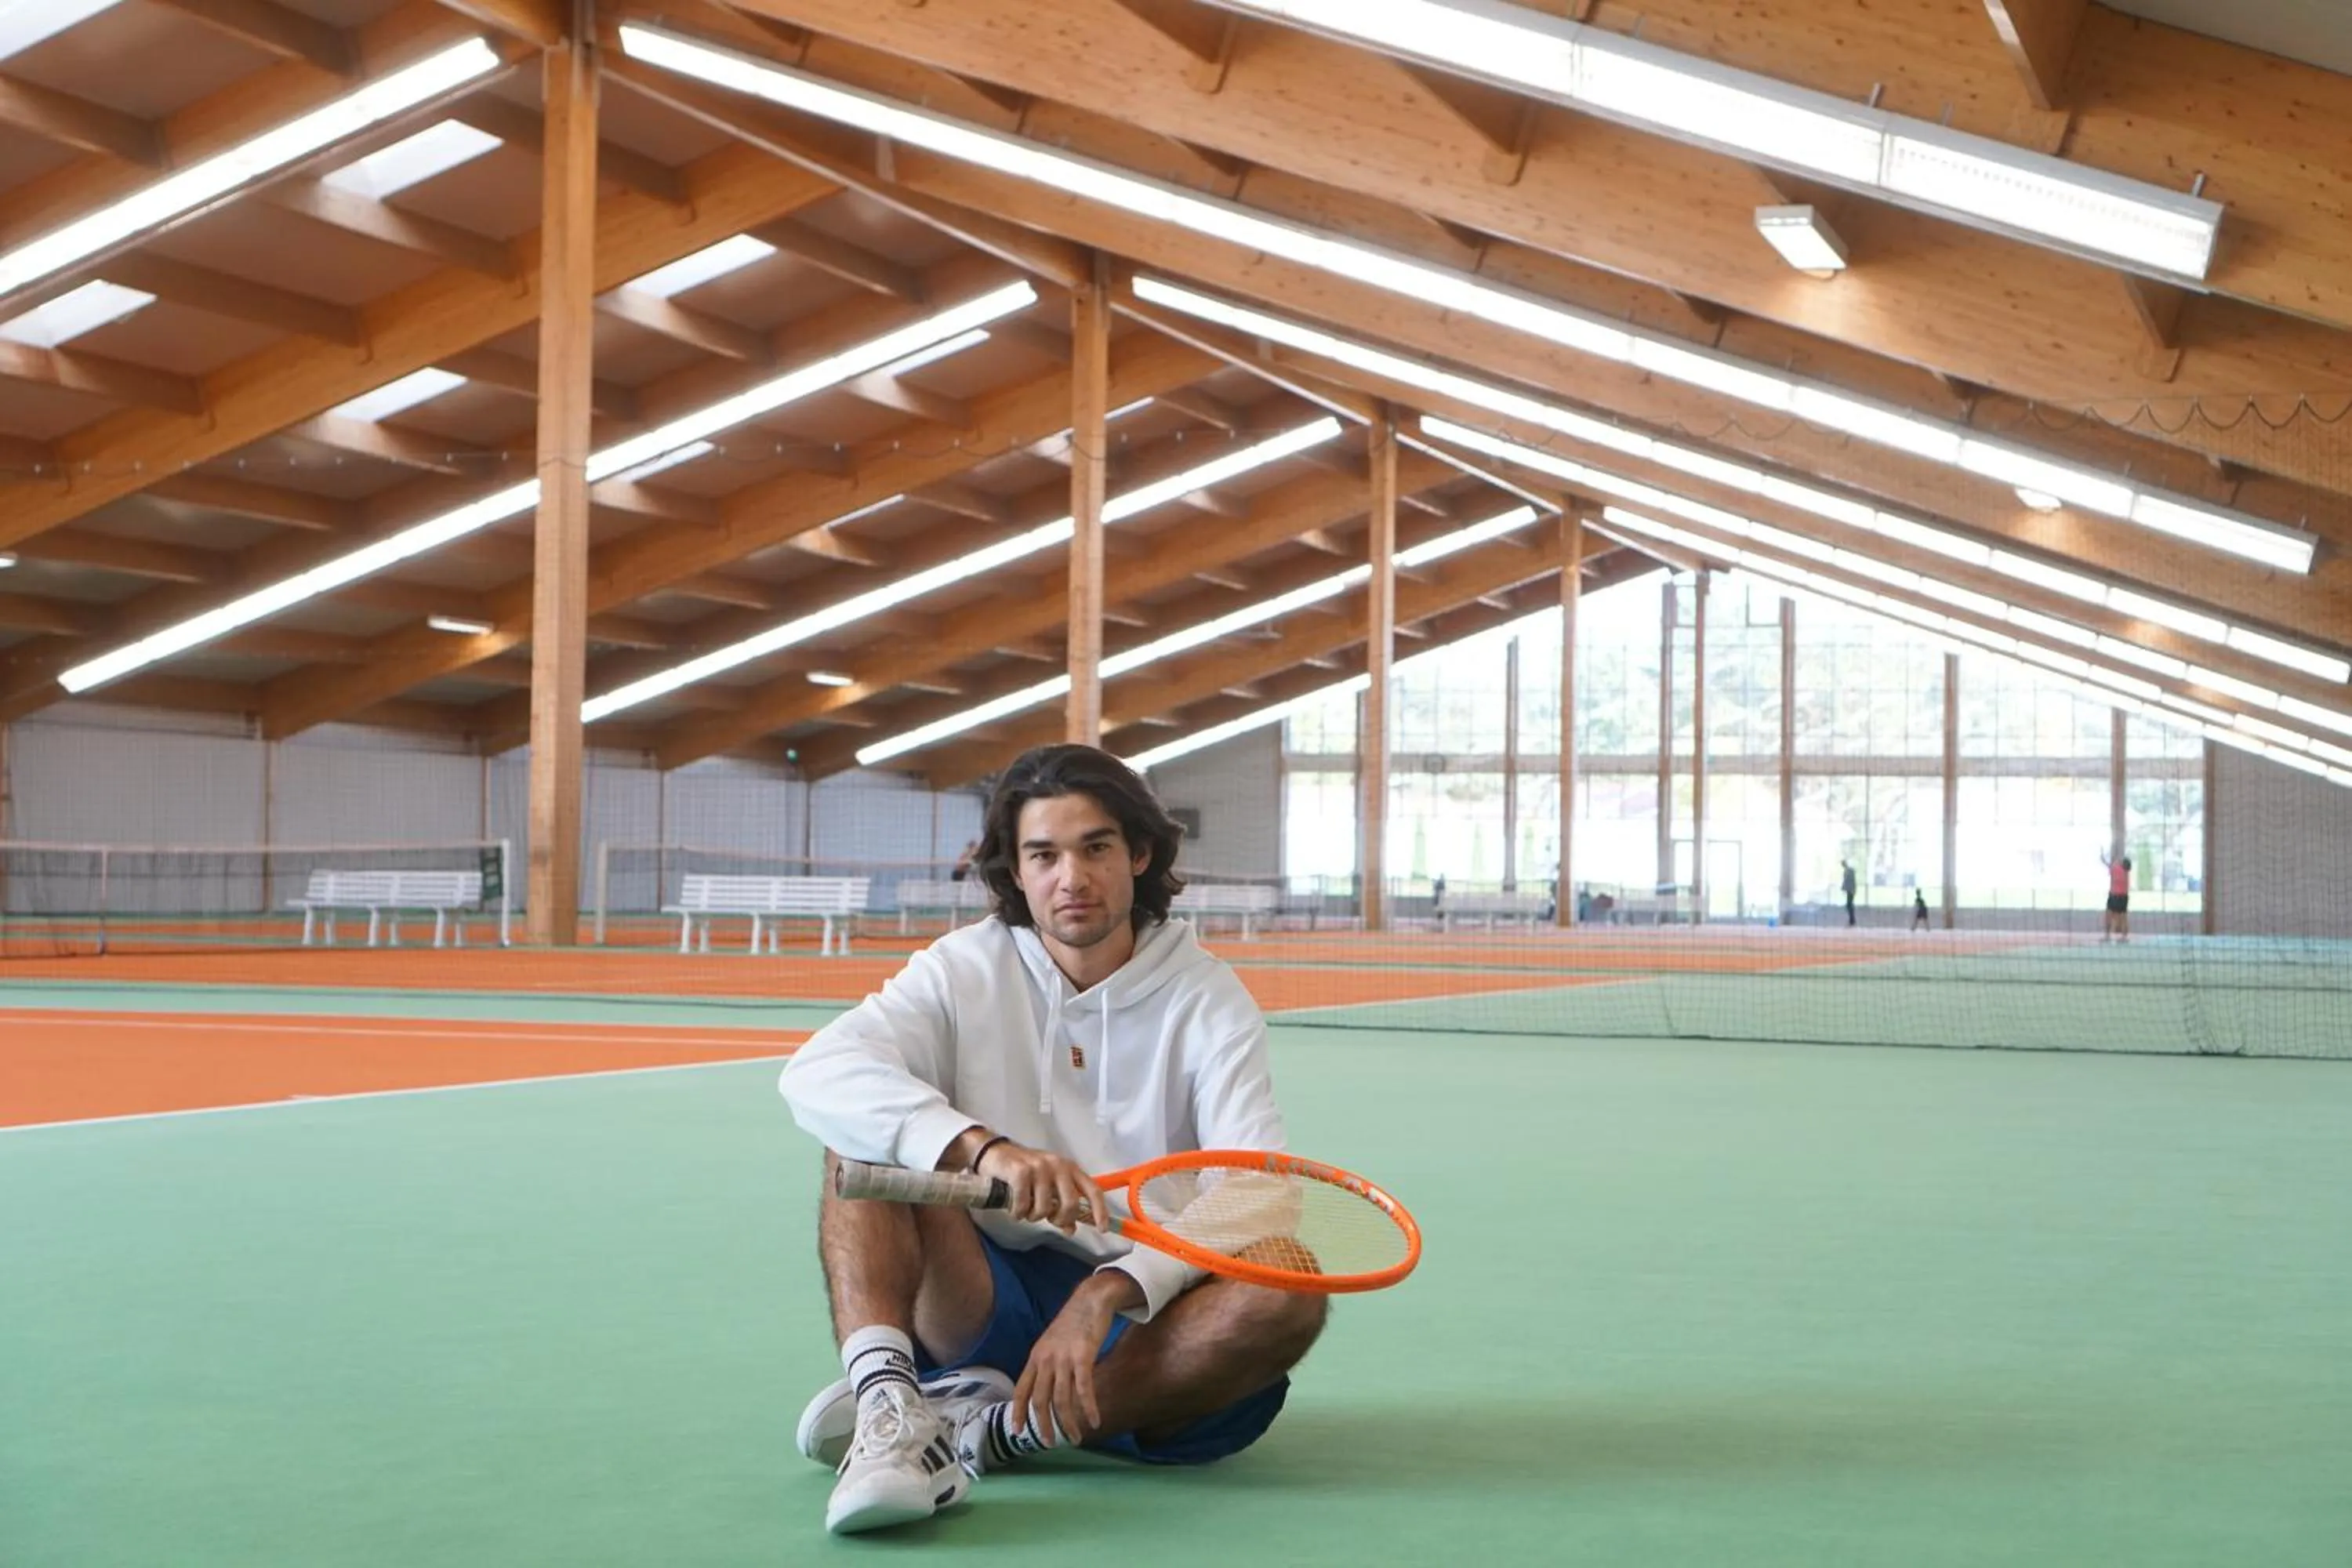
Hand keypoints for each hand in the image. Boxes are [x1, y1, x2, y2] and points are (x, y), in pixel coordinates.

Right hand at [975, 1140, 1110, 1235]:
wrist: (993, 1153)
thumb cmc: (1024, 1172)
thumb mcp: (1047, 1186)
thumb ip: (1061, 1205)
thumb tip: (1071, 1229)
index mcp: (1070, 1168)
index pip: (1093, 1190)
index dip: (1100, 1211)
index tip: (1102, 1229)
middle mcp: (1058, 1165)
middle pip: (1070, 1204)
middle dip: (1059, 1219)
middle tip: (1047, 1220)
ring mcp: (1039, 1167)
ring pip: (1045, 1208)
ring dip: (1033, 1217)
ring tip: (1025, 1210)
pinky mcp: (1020, 1171)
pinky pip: (1024, 1205)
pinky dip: (1018, 1213)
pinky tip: (1014, 1209)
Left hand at [1009, 1274, 1127, 1447]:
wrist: (1090, 1299)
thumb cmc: (1073, 1322)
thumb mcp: (1051, 1342)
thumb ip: (1046, 1363)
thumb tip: (1045, 1387)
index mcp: (1035, 1357)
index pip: (1021, 1390)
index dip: (1018, 1412)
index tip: (1017, 1431)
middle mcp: (1045, 1360)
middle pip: (1040, 1400)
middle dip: (1043, 1425)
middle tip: (1049, 1443)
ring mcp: (1063, 1359)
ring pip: (1062, 1400)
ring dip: (1069, 1423)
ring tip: (1076, 1438)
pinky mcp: (1083, 1357)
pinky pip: (1084, 1390)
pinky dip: (1088, 1408)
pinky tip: (1094, 1421)